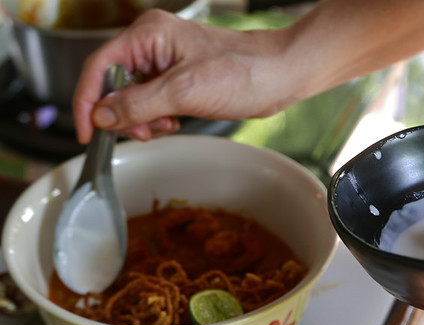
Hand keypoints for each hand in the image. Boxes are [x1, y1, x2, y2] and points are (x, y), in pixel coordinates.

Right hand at [72, 9, 293, 142]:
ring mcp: (166, 64)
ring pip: (133, 99)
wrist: (279, 76)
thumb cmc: (242, 71)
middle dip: (123, 115)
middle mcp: (152, 46)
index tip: (87, 130)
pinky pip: (153, 103)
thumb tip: (101, 115)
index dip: (86, 100)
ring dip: (142, 120)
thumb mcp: (184, 90)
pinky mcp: (179, 80)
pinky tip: (174, 122)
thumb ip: (138, 104)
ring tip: (165, 126)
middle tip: (141, 133)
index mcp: (147, 36)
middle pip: (113, 85)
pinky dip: (157, 119)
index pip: (99, 67)